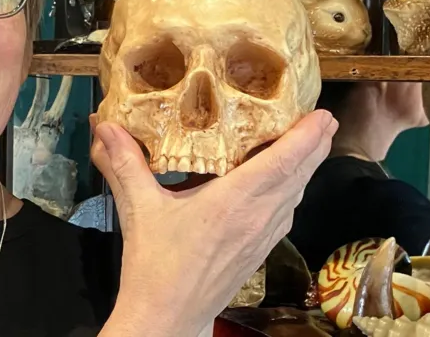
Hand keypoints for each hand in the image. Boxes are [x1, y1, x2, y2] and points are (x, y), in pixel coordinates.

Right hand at [91, 111, 336, 335]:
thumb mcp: (138, 209)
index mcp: (233, 202)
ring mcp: (263, 237)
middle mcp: (257, 217)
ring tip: (312, 142)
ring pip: (296, 194)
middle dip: (316, 145)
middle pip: (299, 175)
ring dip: (307, 167)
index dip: (307, 136)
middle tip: (325, 118)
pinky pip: (286, 212)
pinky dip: (293, 189)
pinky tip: (286, 183)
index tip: (322, 113)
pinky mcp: (260, 251)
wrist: (168, 317)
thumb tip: (104, 125)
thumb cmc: (155, 265)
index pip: (283, 161)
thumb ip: (124, 163)